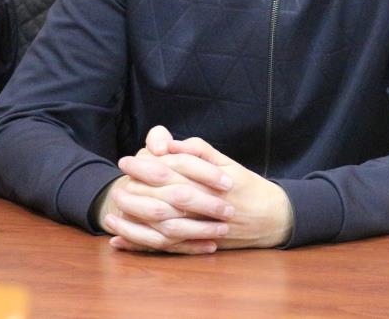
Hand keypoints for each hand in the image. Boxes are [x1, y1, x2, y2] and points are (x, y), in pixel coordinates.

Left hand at [97, 126, 292, 252]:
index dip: (145, 165)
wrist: (273, 219)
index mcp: (209, 182)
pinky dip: (142, 244)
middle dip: (135, 190)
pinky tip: (122, 240)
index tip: (126, 160)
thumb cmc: (248, 187)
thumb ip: (199, 151)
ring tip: (116, 209)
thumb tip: (169, 143)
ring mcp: (201, 228)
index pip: (171, 170)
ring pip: (162, 225)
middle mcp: (204, 205)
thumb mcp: (228, 163)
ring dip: (135, 218)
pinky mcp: (198, 244)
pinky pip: (166, 246)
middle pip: (162, 197)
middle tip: (117, 182)